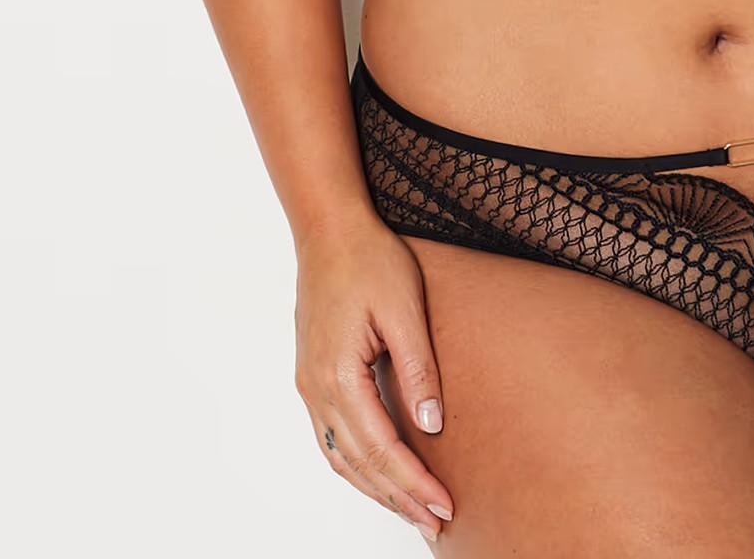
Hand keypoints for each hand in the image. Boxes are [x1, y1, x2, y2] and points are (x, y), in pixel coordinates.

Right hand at [295, 219, 456, 539]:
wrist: (329, 230)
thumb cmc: (370, 259)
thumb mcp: (405, 309)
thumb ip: (418, 370)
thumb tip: (433, 428)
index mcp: (338, 375)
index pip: (381, 449)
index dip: (413, 483)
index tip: (445, 506)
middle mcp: (316, 390)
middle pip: (358, 464)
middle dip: (397, 499)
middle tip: (435, 523)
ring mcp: (309, 385)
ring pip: (341, 458)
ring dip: (376, 488)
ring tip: (412, 510)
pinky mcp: (312, 376)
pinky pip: (333, 438)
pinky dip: (358, 465)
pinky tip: (381, 473)